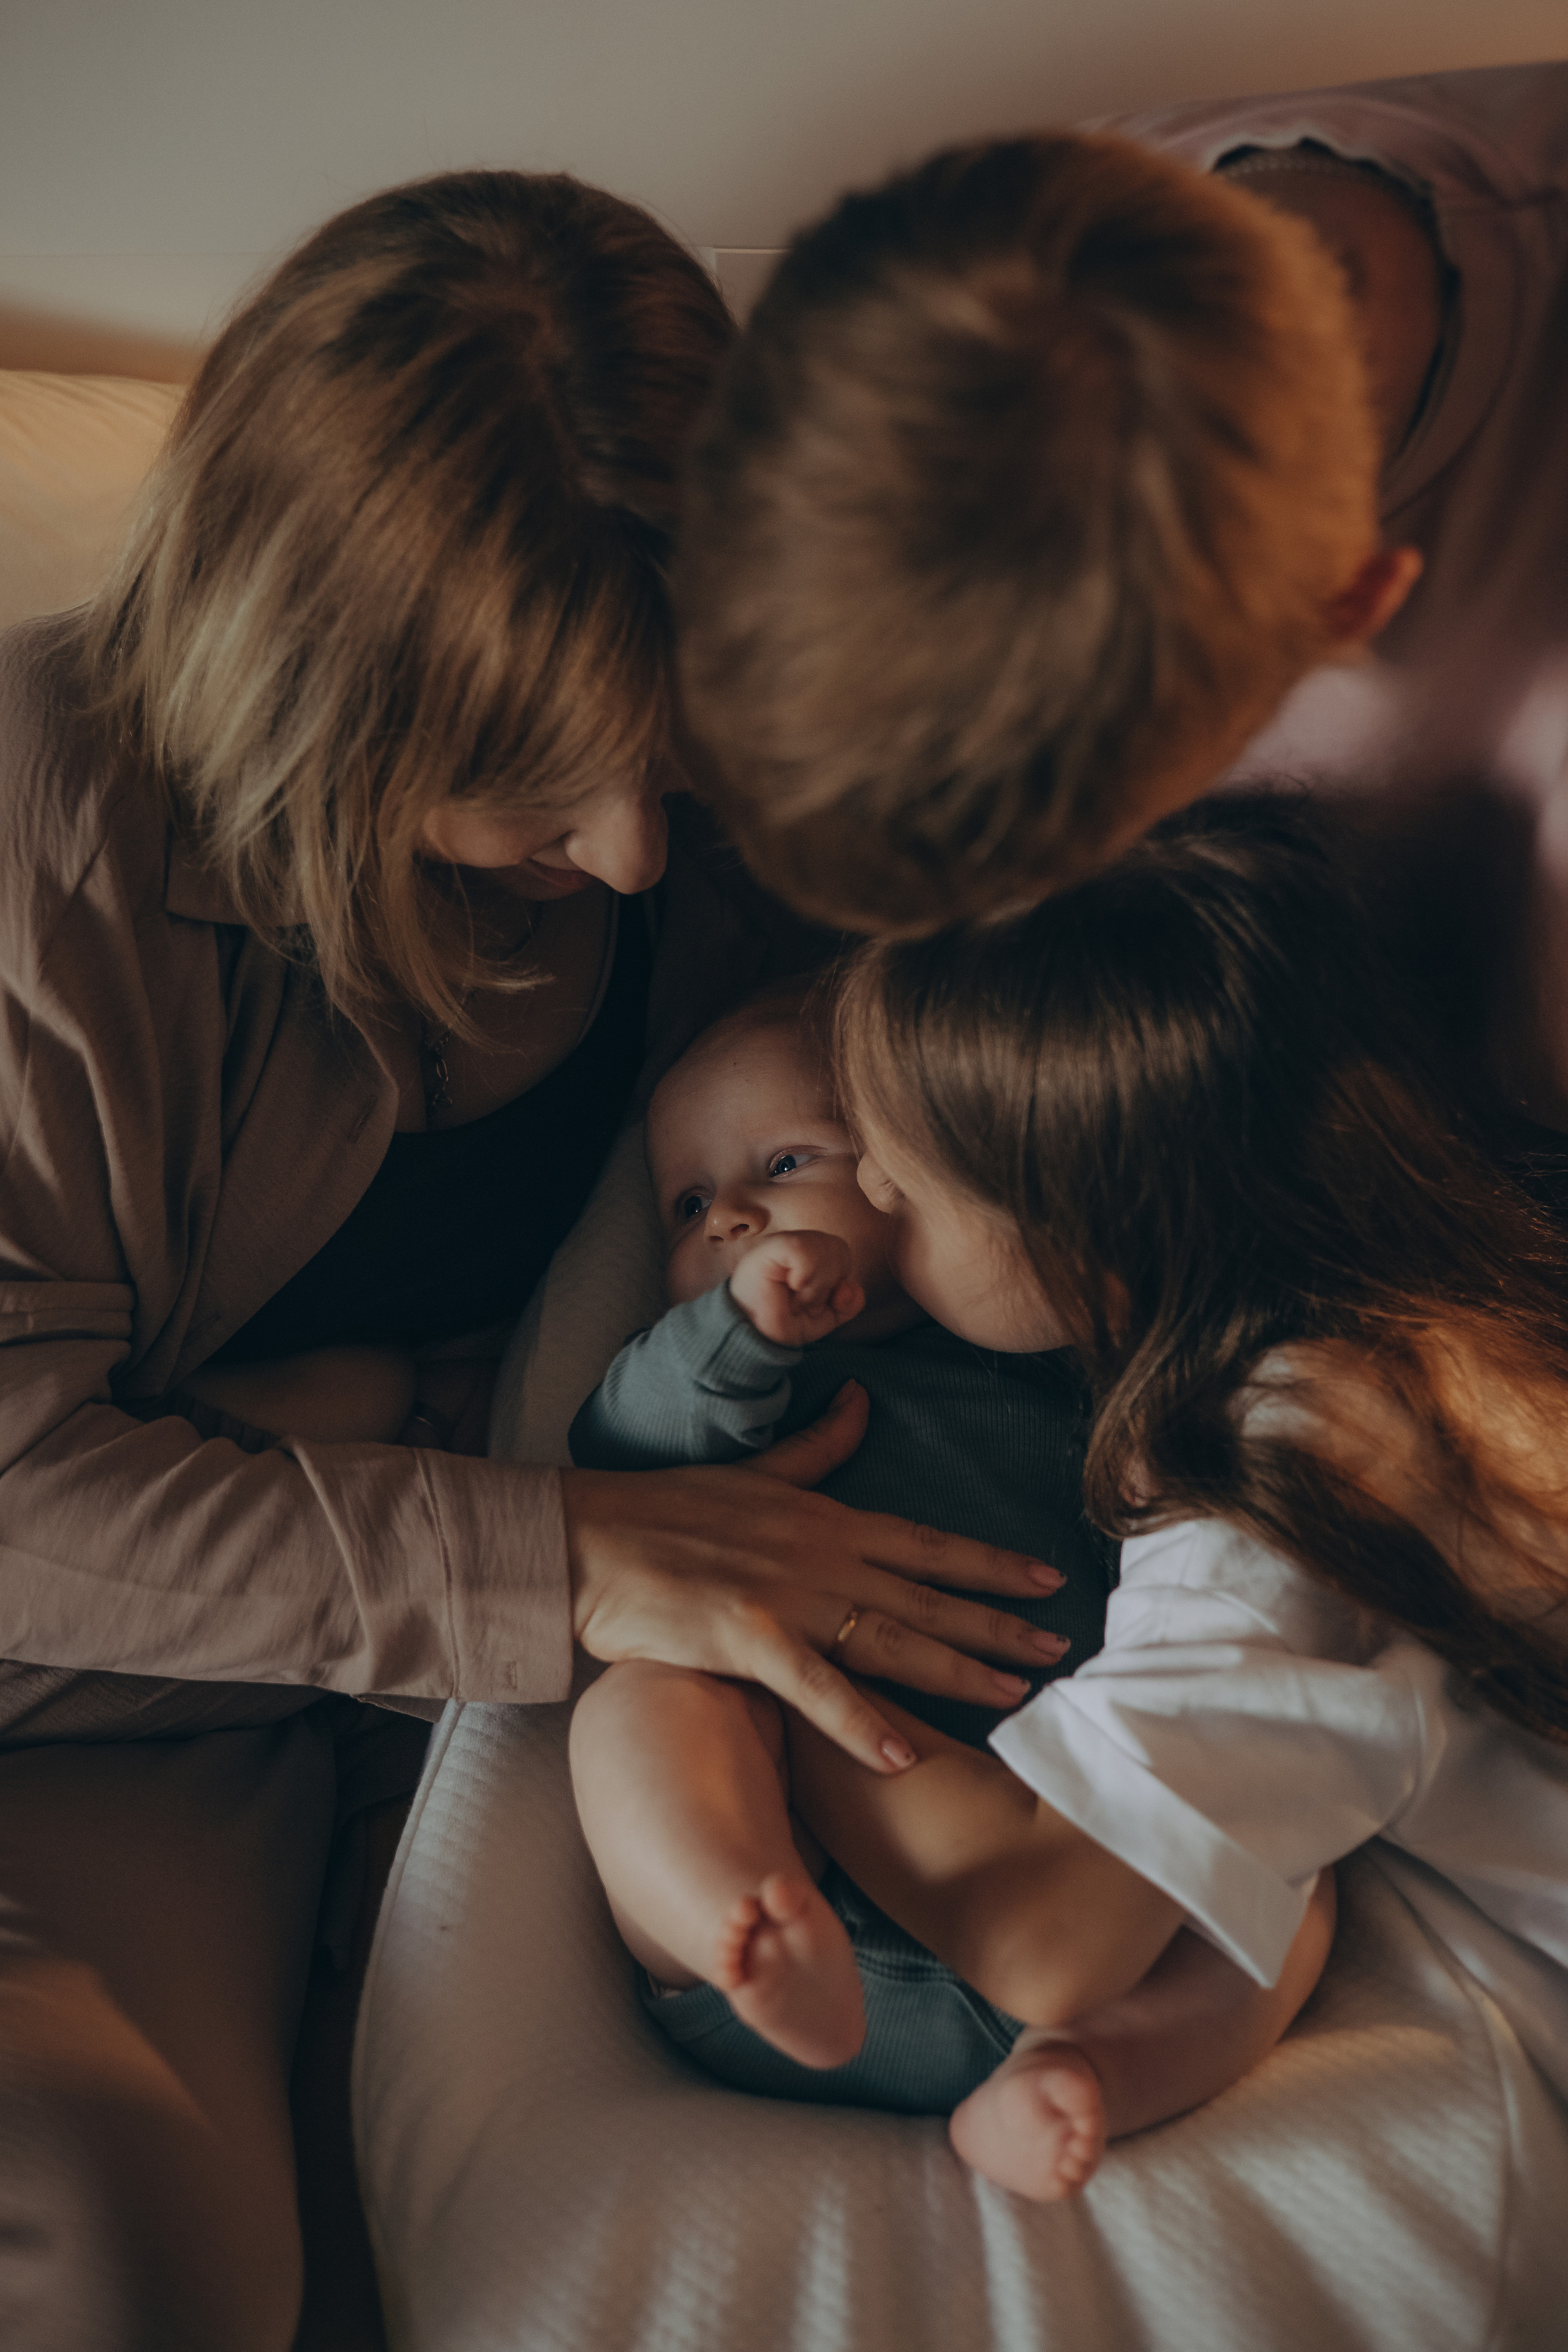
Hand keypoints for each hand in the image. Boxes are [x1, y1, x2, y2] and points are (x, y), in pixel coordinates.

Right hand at [561, 1380, 1064, 1773]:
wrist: (586, 1537)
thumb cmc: (662, 1508)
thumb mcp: (752, 1470)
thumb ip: (816, 1448)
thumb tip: (861, 1402)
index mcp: (824, 1517)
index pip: (927, 1543)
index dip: (990, 1562)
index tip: (1047, 1579)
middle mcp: (821, 1554)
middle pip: (928, 1594)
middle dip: (1000, 1622)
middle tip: (1062, 1647)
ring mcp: (787, 1596)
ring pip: (893, 1638)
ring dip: (959, 1668)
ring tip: (1018, 1695)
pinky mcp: (747, 1636)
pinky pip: (817, 1688)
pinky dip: (861, 1722)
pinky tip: (904, 1756)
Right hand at [728, 1230, 864, 1345]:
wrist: (754, 1336)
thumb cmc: (783, 1322)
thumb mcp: (825, 1317)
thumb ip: (848, 1304)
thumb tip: (851, 1287)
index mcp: (812, 1255)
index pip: (842, 1253)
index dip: (840, 1281)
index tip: (817, 1305)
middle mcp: (799, 1244)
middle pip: (839, 1248)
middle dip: (829, 1284)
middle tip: (806, 1303)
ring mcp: (784, 1242)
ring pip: (826, 1247)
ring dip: (817, 1284)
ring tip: (797, 1298)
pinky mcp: (773, 1245)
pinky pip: (806, 1250)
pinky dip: (805, 1276)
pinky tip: (791, 1285)